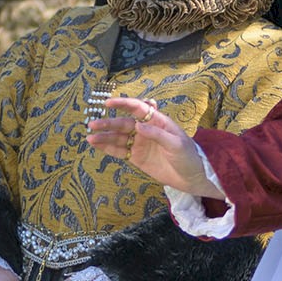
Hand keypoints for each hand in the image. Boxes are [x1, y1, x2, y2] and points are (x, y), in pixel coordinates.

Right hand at [85, 95, 222, 197]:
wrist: (191, 177)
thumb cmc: (188, 156)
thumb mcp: (176, 144)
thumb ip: (157, 134)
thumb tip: (138, 126)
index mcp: (157, 121)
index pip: (138, 108)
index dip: (123, 104)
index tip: (108, 103)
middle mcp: (146, 130)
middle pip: (124, 124)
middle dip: (108, 123)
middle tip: (93, 124)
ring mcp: (140, 143)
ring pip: (118, 138)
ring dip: (104, 137)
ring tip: (90, 138)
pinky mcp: (137, 157)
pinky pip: (120, 151)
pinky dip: (108, 149)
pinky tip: (96, 146)